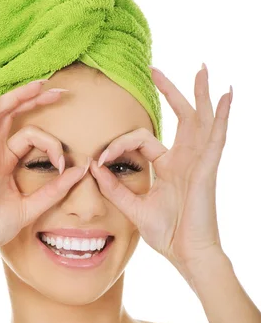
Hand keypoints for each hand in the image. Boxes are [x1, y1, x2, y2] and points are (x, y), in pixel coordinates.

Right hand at [0, 70, 89, 262]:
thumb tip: (81, 170)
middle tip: (60, 91)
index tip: (66, 164)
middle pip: (13, 115)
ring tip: (40, 83)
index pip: (30, 138)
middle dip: (35, 101)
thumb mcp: (32, 206)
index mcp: (4, 163)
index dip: (53, 145)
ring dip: (18, 95)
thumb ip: (55, 189)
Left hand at [89, 65, 231, 271]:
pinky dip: (222, 117)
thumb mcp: (134, 207)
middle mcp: (185, 159)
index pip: (141, 140)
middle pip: (180, 117)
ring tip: (201, 69)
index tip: (99, 158)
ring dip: (200, 94)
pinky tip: (226, 96)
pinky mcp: (207, 169)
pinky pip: (217, 138)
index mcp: (169, 167)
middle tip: (155, 70)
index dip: (117, 145)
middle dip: (170, 92)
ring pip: (201, 120)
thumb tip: (94, 167)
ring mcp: (198, 162)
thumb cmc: (166, 233)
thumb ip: (115, 188)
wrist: (186, 253)